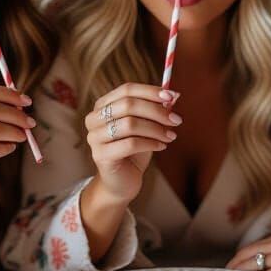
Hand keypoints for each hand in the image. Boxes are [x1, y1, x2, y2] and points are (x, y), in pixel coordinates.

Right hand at [84, 83, 180, 204]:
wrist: (122, 181)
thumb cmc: (134, 150)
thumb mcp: (145, 126)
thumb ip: (154, 109)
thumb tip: (173, 95)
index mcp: (102, 105)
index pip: (127, 90)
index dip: (150, 91)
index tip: (172, 97)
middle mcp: (94, 119)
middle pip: (129, 105)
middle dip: (157, 111)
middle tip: (176, 120)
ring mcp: (95, 137)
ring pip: (130, 124)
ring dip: (156, 129)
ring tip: (171, 136)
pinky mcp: (100, 155)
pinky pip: (130, 144)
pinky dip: (151, 143)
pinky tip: (162, 146)